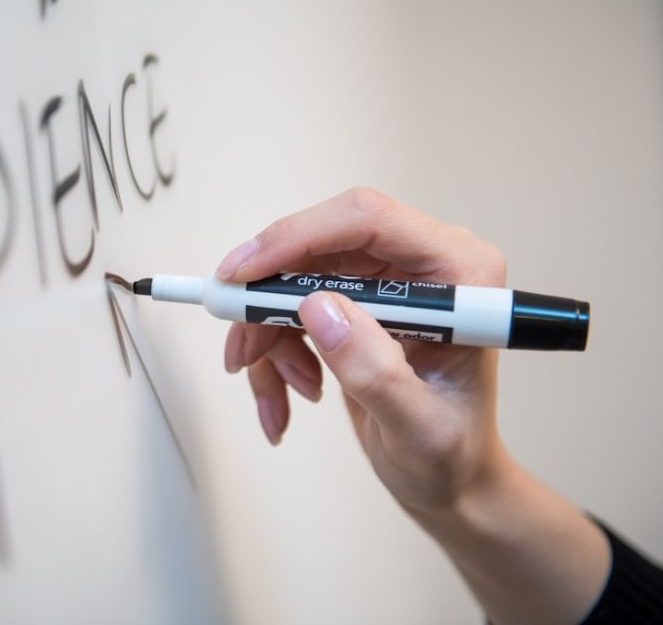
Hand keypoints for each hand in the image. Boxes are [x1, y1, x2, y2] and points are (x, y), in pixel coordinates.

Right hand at [216, 187, 507, 515]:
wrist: (450, 478)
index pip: (367, 220)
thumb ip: (374, 370)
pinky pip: (293, 308)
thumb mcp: (418, 428)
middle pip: (319, 246)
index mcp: (458, 272)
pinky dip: (275, 352)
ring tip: (282, 394)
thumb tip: (317, 308)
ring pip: (295, 280)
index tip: (241, 276)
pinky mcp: (358, 303)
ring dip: (270, 337)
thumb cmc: (451, 455)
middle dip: (269, 302)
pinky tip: (287, 395)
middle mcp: (421, 263)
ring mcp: (387, 281)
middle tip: (240, 351)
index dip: (297, 237)